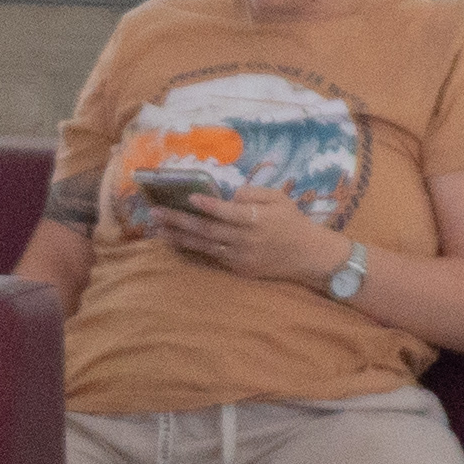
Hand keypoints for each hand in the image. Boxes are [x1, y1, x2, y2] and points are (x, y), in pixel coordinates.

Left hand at [156, 184, 345, 286]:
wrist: (308, 256)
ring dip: (179, 236)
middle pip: (208, 230)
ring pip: (205, 246)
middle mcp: (247, 240)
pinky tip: (176, 241)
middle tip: (155, 212)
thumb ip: (254, 194)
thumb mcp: (279, 198)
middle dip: (179, 220)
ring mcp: (241, 257)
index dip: (209, 206)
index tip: (190, 197)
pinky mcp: (239, 269)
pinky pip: (212, 257)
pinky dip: (192, 248)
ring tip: (158, 228)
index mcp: (258, 220)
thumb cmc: (292, 221)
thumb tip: (229, 196)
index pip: (229, 212)